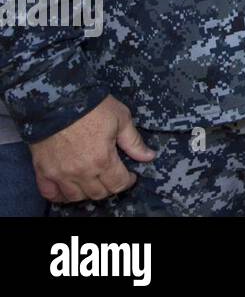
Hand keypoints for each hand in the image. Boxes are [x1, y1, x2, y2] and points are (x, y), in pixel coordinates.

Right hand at [28, 96, 154, 202]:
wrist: (58, 99)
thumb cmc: (92, 106)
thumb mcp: (121, 119)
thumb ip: (134, 142)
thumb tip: (149, 156)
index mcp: (103, 160)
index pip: (118, 184)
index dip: (128, 181)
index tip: (130, 175)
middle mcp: (81, 172)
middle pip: (98, 193)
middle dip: (110, 187)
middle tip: (112, 177)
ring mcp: (60, 173)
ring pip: (75, 197)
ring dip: (87, 193)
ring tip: (93, 182)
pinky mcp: (42, 170)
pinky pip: (50, 193)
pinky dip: (59, 195)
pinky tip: (67, 189)